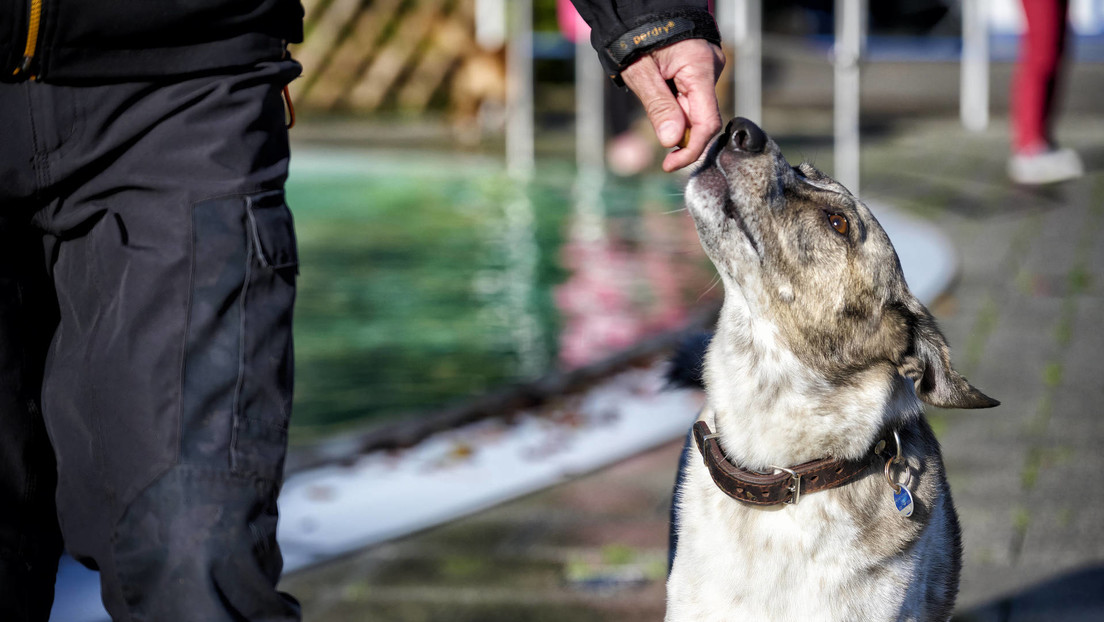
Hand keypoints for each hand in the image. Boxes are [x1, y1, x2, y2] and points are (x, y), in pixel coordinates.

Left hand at [620, 39, 724, 171]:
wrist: (640, 9)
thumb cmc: (637, 36)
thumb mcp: (640, 73)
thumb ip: (658, 106)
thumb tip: (670, 141)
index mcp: (700, 68)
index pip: (707, 123)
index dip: (691, 149)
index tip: (669, 165)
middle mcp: (711, 70)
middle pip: (702, 118)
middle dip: (680, 135)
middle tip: (656, 136)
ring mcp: (707, 70)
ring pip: (696, 109)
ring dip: (675, 118)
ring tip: (652, 95)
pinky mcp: (699, 71)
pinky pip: (692, 98)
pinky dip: (677, 107)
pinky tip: (661, 95)